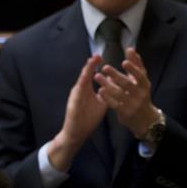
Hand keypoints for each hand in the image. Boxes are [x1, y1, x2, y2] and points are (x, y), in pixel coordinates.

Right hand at [46, 54, 105, 172]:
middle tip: (96, 55)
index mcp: (86, 90)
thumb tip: (113, 84)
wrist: (76, 132)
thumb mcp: (100, 103)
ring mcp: (75, 96)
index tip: (101, 56)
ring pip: (81, 80)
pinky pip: (78, 91)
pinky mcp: (73, 103)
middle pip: (85, 74)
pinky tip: (85, 77)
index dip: (95, 65)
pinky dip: (82, 83)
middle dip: (90, 64)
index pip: (91, 75)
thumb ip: (105, 93)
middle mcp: (79, 90)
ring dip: (86, 71)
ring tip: (91, 61)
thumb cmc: (87, 118)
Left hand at [94, 47, 156, 138]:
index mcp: (145, 85)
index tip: (124, 62)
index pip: (141, 75)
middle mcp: (140, 94)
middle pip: (127, 84)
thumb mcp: (141, 80)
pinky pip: (114, 104)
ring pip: (119, 93)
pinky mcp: (125, 112)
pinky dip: (107, 97)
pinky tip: (100, 90)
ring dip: (107, 84)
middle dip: (116, 75)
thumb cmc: (140, 94)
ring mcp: (133, 104)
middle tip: (104, 67)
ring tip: (97, 76)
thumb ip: (136, 65)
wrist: (144, 119)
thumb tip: (130, 48)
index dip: (133, 69)